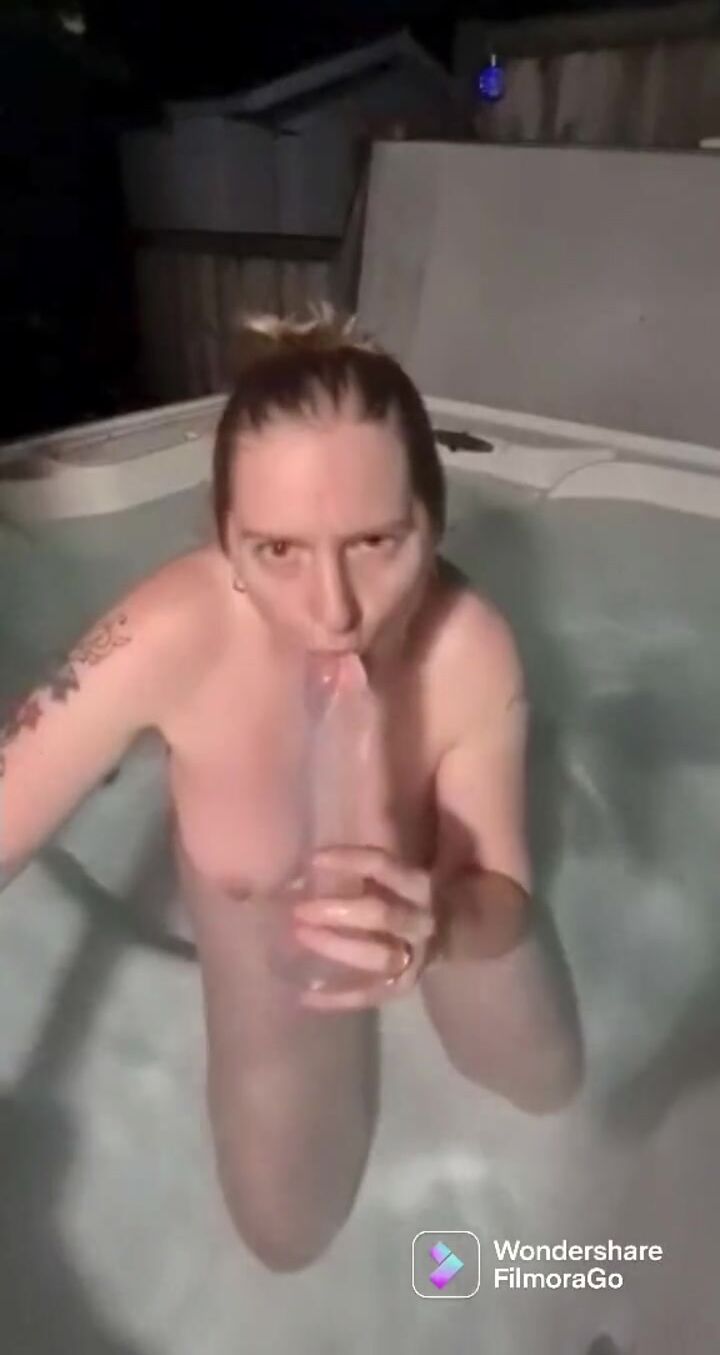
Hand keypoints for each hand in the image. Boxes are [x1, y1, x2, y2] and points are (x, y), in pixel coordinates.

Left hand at [292, 845, 439, 1010]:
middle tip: (298, 909)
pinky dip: (339, 997)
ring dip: (337, 947)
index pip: (384, 867)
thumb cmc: (399, 896)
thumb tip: (307, 862)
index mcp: (418, 885)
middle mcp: (422, 921)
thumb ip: (362, 869)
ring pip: (380, 957)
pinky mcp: (404, 985)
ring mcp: (416, 957)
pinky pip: (371, 994)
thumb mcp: (390, 875)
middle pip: (383, 915)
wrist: (444, 936)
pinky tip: (305, 995)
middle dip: (337, 911)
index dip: (349, 860)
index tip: (312, 859)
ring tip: (301, 936)